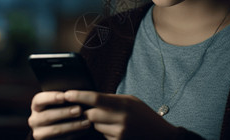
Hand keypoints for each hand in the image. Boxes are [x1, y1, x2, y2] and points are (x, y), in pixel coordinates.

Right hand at [28, 91, 90, 139]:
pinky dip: (74, 134)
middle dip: (65, 112)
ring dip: (72, 125)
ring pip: (55, 130)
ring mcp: (39, 133)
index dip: (51, 97)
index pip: (39, 99)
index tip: (65, 96)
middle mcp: (34, 119)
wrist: (59, 128)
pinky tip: (84, 130)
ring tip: (86, 122)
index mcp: (36, 105)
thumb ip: (65, 98)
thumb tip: (76, 94)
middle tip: (79, 110)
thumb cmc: (62, 109)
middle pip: (47, 116)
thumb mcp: (60, 102)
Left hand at [64, 90, 178, 139]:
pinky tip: (117, 130)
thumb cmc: (145, 116)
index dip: (79, 96)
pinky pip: (103, 136)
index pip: (95, 98)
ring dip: (97, 123)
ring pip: (96, 126)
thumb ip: (112, 99)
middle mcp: (121, 119)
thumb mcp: (131, 101)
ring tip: (111, 121)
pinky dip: (105, 133)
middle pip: (91, 114)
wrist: (162, 137)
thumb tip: (90, 98)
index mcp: (124, 104)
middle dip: (87, 112)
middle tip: (89, 110)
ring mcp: (120, 133)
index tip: (66, 94)